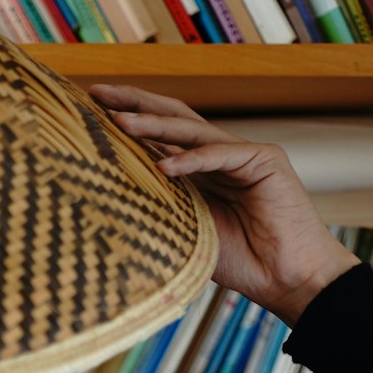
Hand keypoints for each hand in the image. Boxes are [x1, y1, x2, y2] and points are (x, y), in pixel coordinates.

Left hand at [87, 83, 360, 326]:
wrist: (285, 278)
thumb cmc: (239, 262)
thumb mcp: (184, 233)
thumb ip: (158, 210)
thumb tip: (108, 202)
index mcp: (198, 171)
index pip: (158, 137)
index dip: (127, 122)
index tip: (88, 113)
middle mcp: (218, 155)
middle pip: (172, 118)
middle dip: (135, 104)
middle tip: (98, 94)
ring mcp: (243, 154)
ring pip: (193, 131)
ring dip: (155, 126)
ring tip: (120, 123)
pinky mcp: (264, 161)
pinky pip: (221, 155)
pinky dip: (193, 160)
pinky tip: (165, 167)